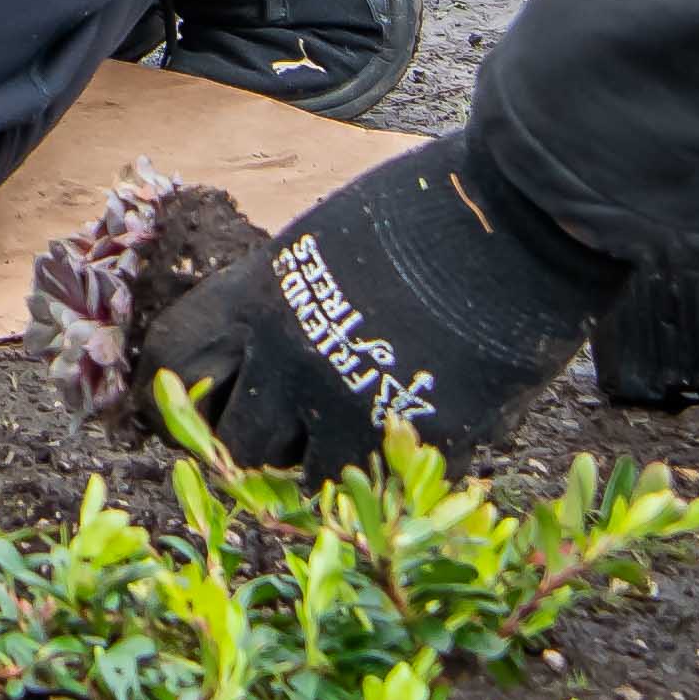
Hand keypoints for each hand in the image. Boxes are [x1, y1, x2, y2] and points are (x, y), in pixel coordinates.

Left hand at [136, 132, 621, 476]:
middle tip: (308, 430)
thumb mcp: (331, 242)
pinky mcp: (414, 442)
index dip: (186, 391)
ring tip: (376, 430)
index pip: (174, 359)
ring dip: (336, 467)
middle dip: (269, 445)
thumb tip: (268, 357)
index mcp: (262, 296)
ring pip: (309, 482)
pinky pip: (387, 488)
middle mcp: (289, 357)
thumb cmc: (439, 211)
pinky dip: (405, 474)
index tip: (209, 405)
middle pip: (237, 442)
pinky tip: (434, 427)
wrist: (524, 219)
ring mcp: (350, 405)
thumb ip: (291, 305)